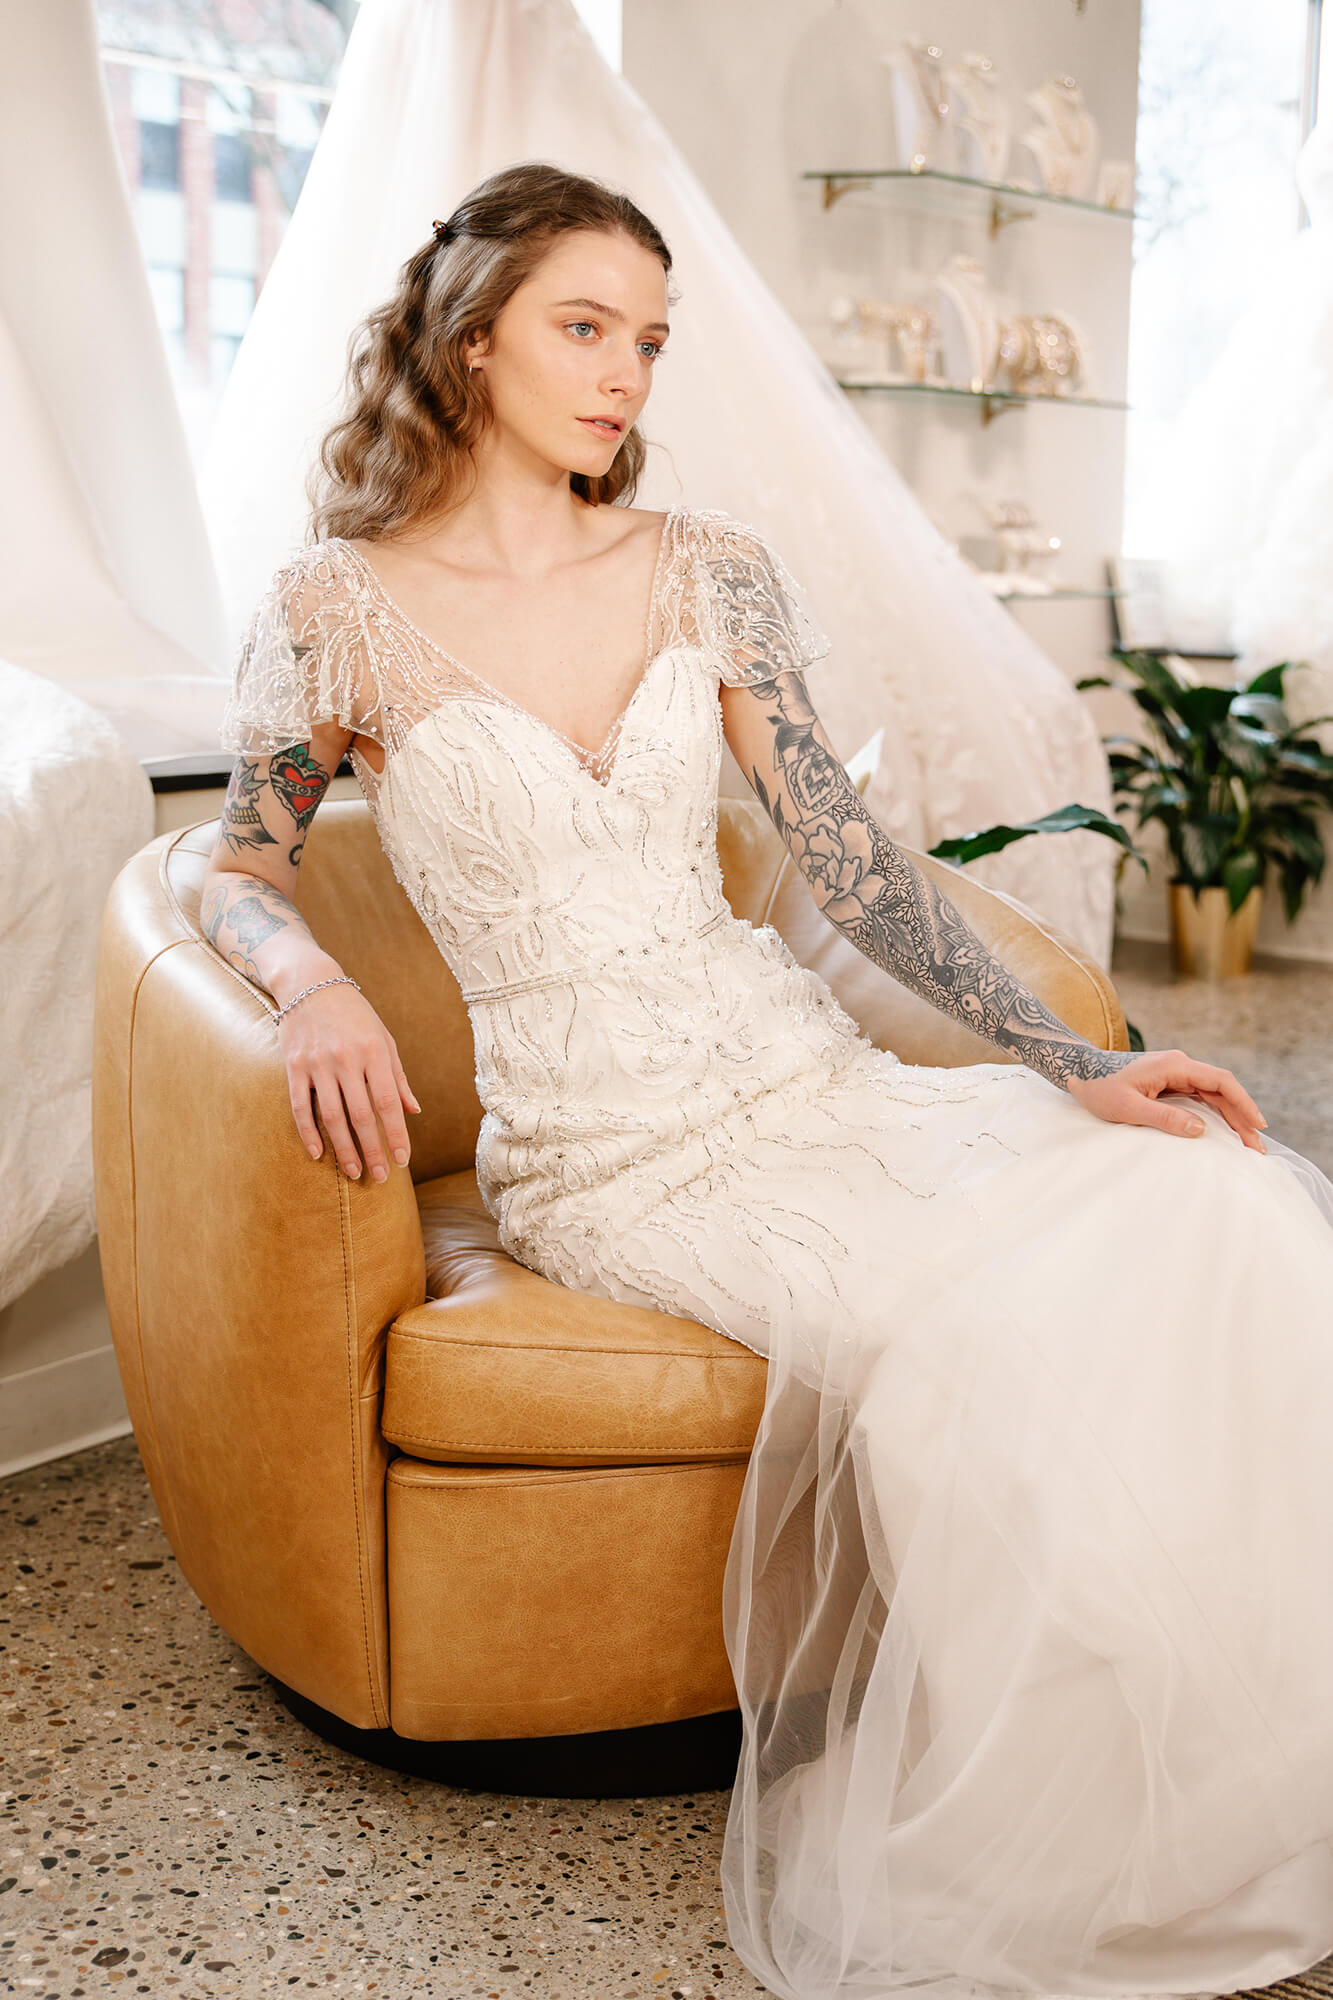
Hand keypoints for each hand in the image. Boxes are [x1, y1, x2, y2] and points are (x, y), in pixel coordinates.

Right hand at [278, 980, 421, 1180]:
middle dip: (373, 1150)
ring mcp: (317, 1063)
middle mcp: (346, 1059)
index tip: (403, 1160)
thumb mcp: (383, 1038)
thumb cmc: (354, 1013)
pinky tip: (318, 1154)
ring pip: (331, 1116)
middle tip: (380, 1177)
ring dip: (344, 1149)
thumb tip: (412, 1111)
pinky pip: (299, 1107)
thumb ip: (397, 1076)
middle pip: (361, 1115)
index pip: (388, 1102)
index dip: (396, 1134)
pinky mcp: (293, 1066)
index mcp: (374, 1052)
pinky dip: (308, 1133)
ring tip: (355, 1172)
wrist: (309, 982)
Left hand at [1066, 1049, 1267, 1152]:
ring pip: (1212, 1094)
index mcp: (1174, 1065)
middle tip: (1257, 1146)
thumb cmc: (1099, 1087)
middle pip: (1221, 1090)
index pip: (1221, 1082)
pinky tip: (1224, 1130)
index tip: (1258, 1125)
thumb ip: (1164, 1118)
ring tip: (1247, 1142)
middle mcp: (1179, 1065)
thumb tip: (1201, 1130)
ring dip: (1231, 1116)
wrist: (1078, 1070)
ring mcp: (1175, 1072)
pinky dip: (1214, 1114)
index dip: (1243, 1103)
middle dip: (1242, 1116)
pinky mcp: (1168, 1082)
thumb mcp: (1128, 1108)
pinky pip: (1199, 1097)